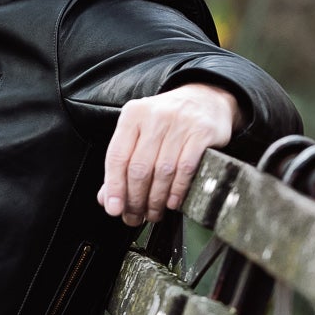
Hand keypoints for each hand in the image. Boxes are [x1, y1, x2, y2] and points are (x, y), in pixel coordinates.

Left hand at [98, 84, 241, 225]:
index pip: (117, 157)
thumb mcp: (140, 133)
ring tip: (153, 213)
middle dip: (135, 199)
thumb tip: (107, 199)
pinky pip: (186, 168)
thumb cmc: (167, 121)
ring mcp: (180, 123)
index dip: (114, 187)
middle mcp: (154, 116)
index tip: (114, 209)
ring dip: (156, 199)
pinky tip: (172, 202)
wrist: (207, 98)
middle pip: (139, 168)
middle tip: (135, 216)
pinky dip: (177, 190)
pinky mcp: (203, 132)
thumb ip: (122, 163)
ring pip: (162, 171)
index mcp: (132, 115)